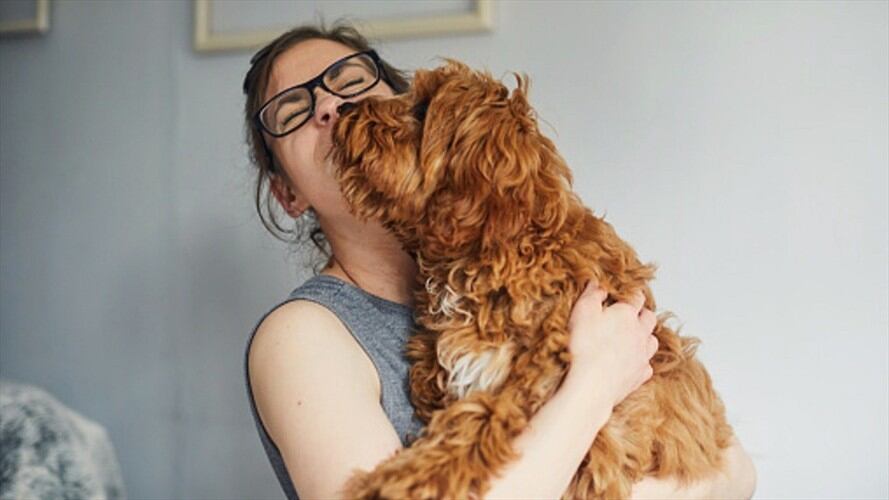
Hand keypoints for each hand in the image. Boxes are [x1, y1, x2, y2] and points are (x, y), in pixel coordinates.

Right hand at [566, 281, 657, 407]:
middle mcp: (639, 333)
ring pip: (653, 341)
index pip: (636, 297)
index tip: (627, 293)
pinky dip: (642, 361)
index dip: (631, 293)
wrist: (591, 384)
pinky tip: (633, 362)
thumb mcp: (582, 312)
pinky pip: (647, 365)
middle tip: (633, 314)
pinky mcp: (639, 375)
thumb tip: (597, 283)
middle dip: (643, 314)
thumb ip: (592, 295)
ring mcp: (641, 355)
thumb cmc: (584, 347)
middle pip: (649, 318)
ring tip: (635, 337)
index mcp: (626, 314)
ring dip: (646, 336)